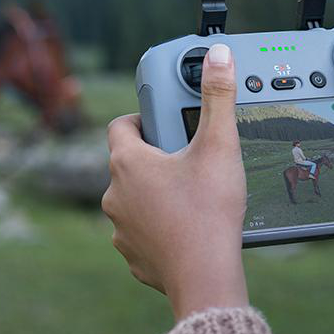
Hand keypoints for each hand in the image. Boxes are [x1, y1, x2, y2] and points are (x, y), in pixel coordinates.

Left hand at [102, 44, 248, 319]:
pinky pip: (142, 233)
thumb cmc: (209, 212)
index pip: (121, 125)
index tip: (162, 122)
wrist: (205, 277)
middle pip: (129, 164)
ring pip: (134, 200)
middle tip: (190, 161)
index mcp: (127, 162)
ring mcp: (120, 227)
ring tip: (191, 197)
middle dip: (156, 159)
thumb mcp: (220, 146)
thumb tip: (218, 56)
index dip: (142, 118)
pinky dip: (159, 228)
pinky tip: (186, 229)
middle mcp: (114, 194)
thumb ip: (218, 96)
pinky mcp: (131, 255)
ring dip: (155, 195)